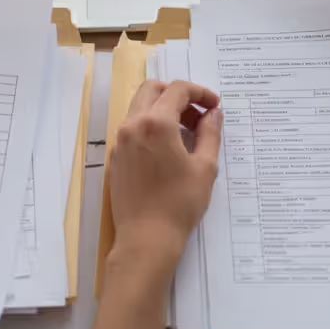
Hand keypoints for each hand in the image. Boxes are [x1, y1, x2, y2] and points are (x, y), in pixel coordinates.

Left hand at [108, 80, 222, 268]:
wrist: (146, 239)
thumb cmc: (179, 203)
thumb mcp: (204, 167)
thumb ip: (210, 133)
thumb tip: (213, 114)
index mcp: (155, 123)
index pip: (177, 90)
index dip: (200, 92)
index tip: (214, 106)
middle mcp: (132, 126)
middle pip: (153, 90)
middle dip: (178, 95)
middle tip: (198, 115)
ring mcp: (119, 142)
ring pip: (140, 109)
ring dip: (163, 110)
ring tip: (187, 133)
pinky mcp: (115, 158)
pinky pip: (133, 129)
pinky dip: (151, 127)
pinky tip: (168, 150)